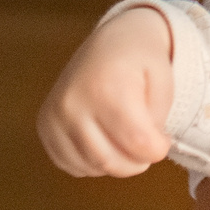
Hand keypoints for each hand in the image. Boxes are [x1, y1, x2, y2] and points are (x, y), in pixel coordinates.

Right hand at [37, 4, 177, 176]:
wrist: (109, 42)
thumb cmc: (140, 60)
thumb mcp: (165, 80)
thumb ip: (158, 119)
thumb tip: (143, 150)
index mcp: (106, 86)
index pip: (138, 142)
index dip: (158, 149)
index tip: (163, 139)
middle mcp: (73, 103)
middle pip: (112, 161)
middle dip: (138, 161)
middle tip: (146, 144)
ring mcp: (54, 116)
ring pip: (92, 167)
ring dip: (117, 163)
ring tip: (126, 137)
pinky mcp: (44, 127)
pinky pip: (72, 165)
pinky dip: (94, 162)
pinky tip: (105, 140)